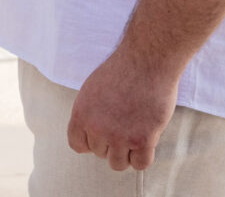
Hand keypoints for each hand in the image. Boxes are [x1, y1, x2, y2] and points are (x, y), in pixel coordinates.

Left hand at [66, 50, 180, 171]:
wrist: (147, 60)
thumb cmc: (123, 70)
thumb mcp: (92, 88)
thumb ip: (90, 113)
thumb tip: (91, 135)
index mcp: (81, 114)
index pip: (77, 145)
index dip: (90, 142)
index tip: (102, 135)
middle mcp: (97, 128)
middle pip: (100, 153)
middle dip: (111, 142)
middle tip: (125, 124)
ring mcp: (120, 136)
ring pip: (118, 163)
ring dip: (126, 153)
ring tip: (135, 133)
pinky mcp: (142, 140)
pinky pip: (140, 164)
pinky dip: (143, 157)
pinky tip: (147, 141)